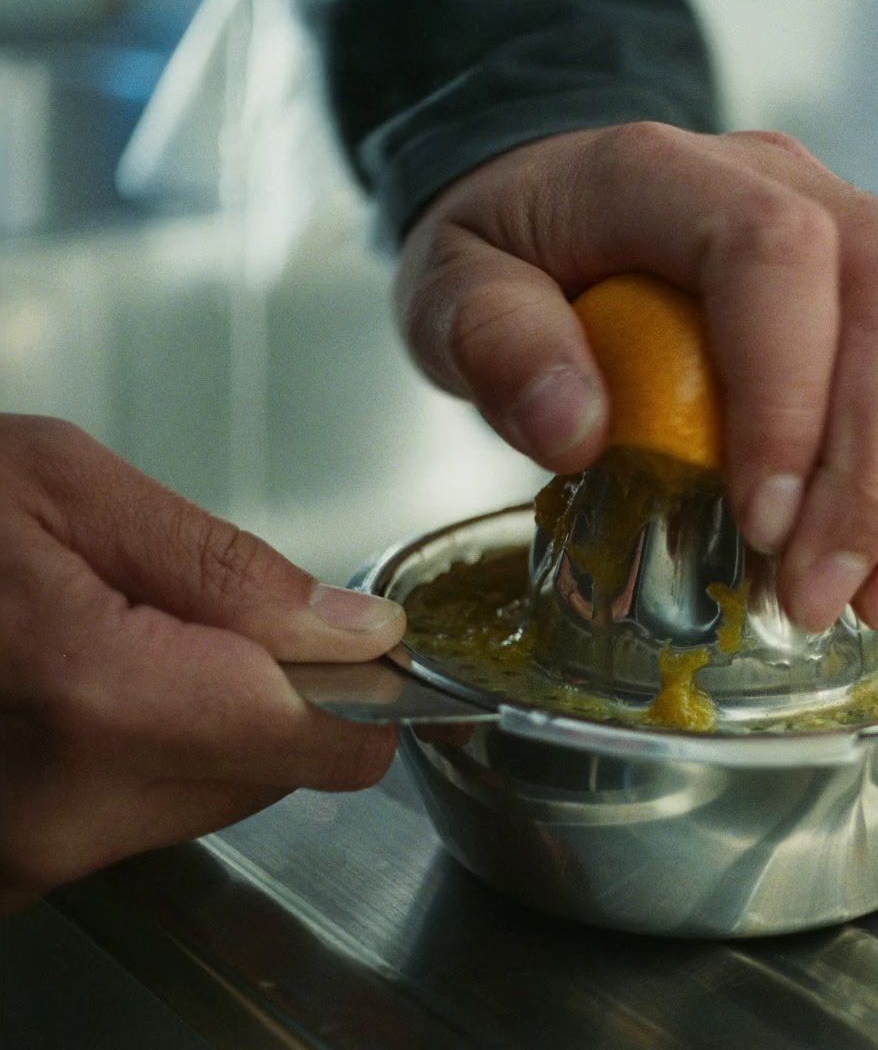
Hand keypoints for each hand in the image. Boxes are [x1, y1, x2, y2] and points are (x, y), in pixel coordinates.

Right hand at [0, 416, 402, 912]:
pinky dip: (144, 751)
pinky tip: (78, 686)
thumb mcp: (65, 487)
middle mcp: (68, 812)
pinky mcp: (9, 870)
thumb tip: (359, 633)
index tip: (351, 642)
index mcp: (105, 698)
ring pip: (214, 796)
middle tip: (185, 613)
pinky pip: (140, 815)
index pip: (331, 745)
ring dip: (205, 719)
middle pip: (278, 774)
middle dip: (271, 691)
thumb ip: (228, 567)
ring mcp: (29, 858)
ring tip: (113, 639)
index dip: (362, 686)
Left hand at [396, 124, 877, 630]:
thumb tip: (578, 431)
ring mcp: (869, 222)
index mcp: (671, 173)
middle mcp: (796, 182)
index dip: (791, 397)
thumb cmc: (518, 257)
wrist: (570, 209)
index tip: (764, 527)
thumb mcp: (456, 291)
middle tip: (825, 601)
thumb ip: (496, 343)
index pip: (773, 255)